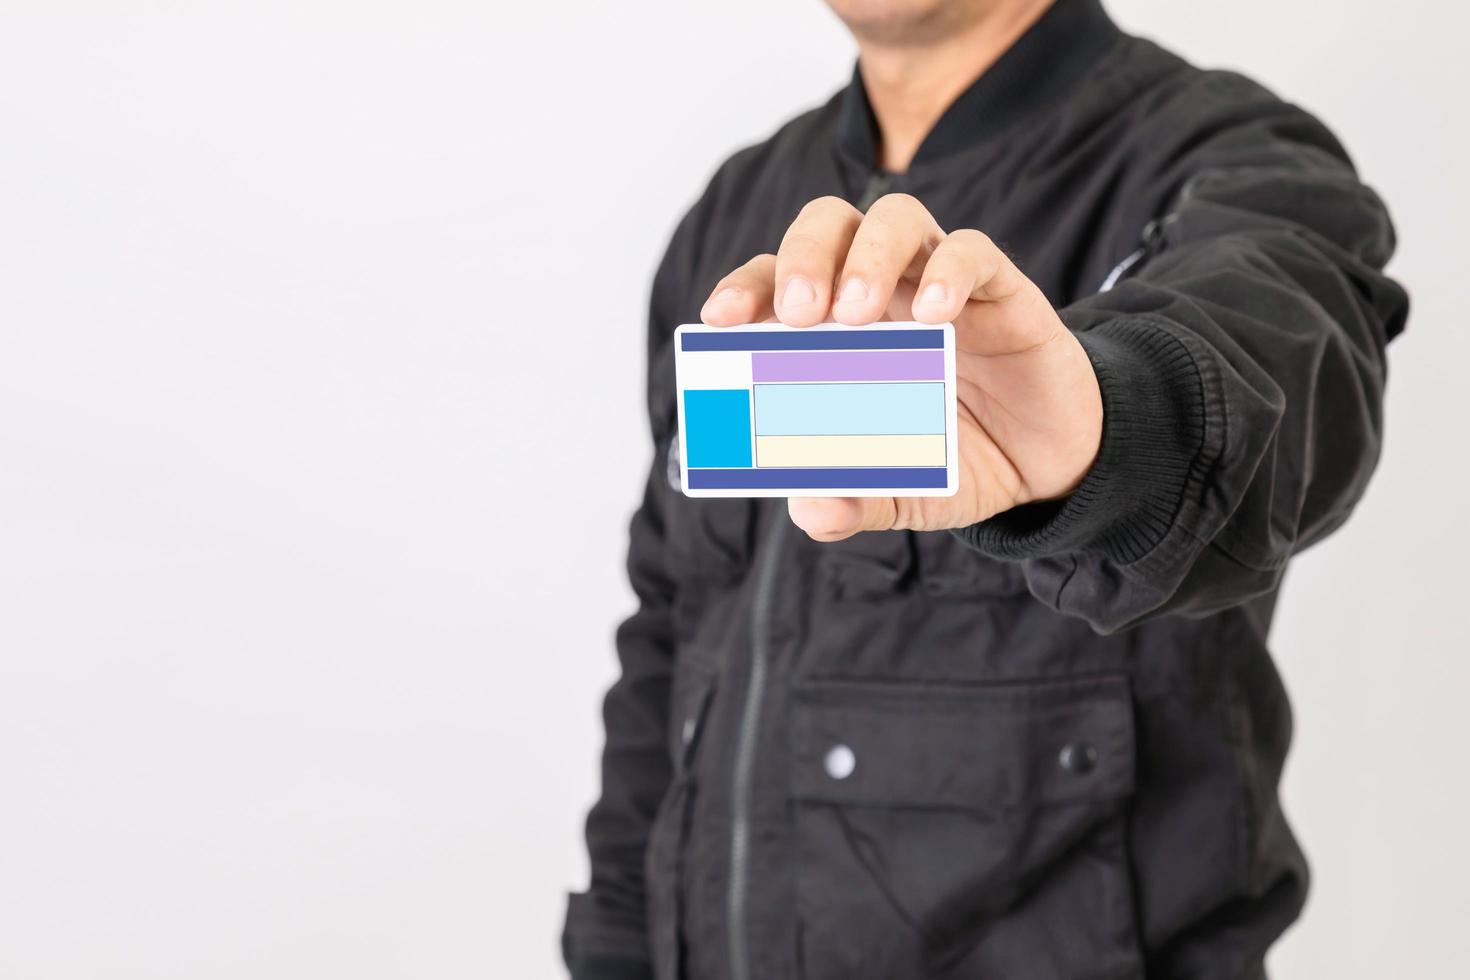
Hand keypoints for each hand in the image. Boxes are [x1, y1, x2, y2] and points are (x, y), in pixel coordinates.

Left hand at [699, 194, 1102, 541]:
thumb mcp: (904, 492)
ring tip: (856, 314)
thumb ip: (857, 500)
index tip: (720, 319)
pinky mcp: (1003, 290)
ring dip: (867, 256)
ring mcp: (941, 283)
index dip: (746, 288)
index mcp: (839, 329)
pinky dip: (949, 271)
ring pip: (896, 219)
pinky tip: (934, 314)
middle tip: (797, 313)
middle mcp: (884, 291)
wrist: (1049, 466)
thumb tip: (810, 509)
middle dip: (802, 257)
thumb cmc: (958, 461)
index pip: (779, 282)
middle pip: (829, 226)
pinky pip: (974, 251)